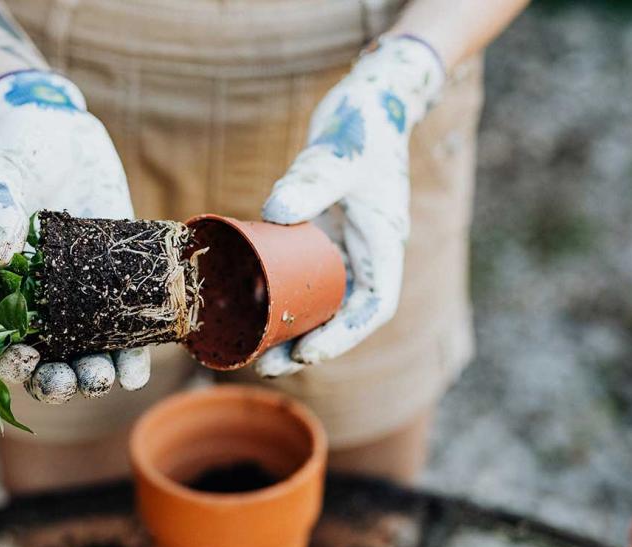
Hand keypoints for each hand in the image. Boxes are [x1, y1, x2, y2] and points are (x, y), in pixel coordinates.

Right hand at [0, 70, 149, 401]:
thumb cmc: (15, 156)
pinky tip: (141, 365)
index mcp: (2, 290)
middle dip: (64, 381)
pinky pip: (126, 323)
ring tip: (115, 378)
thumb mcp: (0, 180)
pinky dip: (135, 349)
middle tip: (82, 380)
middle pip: (50, 361)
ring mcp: (82, 295)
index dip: (13, 363)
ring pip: (90, 352)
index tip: (28, 361)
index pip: (2, 344)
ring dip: (101, 374)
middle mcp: (43, 303)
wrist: (60, 130)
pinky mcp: (119, 278)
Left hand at [255, 36, 445, 377]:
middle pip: (342, 314)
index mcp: (383, 244)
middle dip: (308, 344)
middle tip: (266, 364)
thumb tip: (274, 211)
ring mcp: (344, 244)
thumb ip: (311, 180)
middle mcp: (366, 252)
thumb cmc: (363, 125)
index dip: (342, 337)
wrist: (368, 98)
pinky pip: (302, 274)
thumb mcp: (338, 153)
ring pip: (321, 299)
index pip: (372, 306)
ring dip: (291, 327)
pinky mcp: (321, 232)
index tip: (307, 352)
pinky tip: (247, 306)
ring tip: (252, 349)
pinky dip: (280, 294)